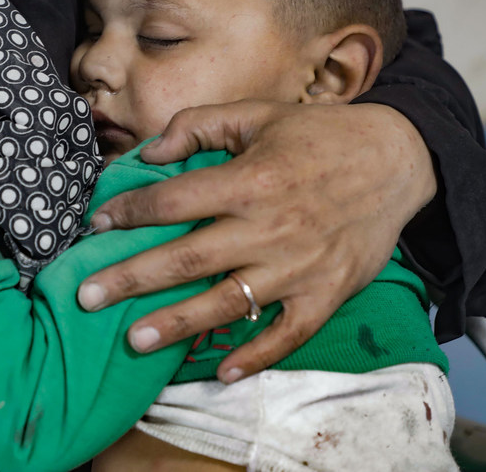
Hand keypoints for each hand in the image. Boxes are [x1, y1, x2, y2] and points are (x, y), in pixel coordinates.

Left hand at [77, 100, 435, 382]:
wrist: (397, 159)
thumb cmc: (319, 135)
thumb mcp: (258, 113)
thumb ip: (199, 125)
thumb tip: (150, 153)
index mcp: (250, 180)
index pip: (173, 202)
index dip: (129, 212)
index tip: (97, 224)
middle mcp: (269, 227)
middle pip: (186, 259)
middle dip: (131, 279)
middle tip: (88, 297)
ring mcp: (298, 267)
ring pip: (227, 303)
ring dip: (178, 324)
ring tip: (135, 340)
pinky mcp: (326, 294)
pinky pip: (287, 335)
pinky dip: (255, 357)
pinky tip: (221, 372)